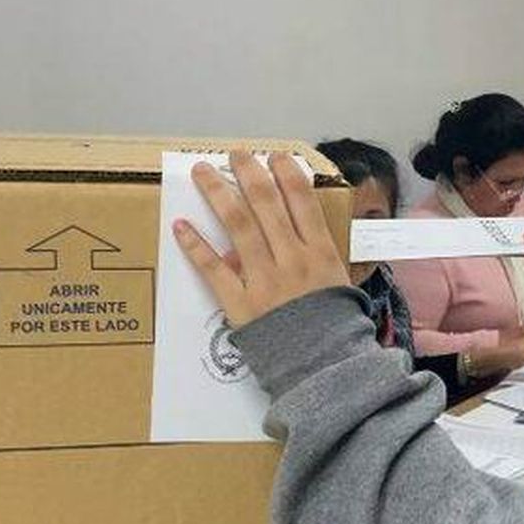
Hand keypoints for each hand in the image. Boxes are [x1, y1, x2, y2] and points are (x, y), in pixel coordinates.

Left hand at [173, 150, 349, 326]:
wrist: (325, 369)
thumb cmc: (337, 329)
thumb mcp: (342, 285)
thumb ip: (321, 257)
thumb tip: (301, 234)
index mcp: (321, 253)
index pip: (302, 199)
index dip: (287, 172)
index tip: (275, 156)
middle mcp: (292, 258)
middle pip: (266, 203)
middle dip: (248, 172)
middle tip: (235, 154)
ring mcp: (264, 279)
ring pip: (237, 225)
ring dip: (217, 193)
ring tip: (203, 172)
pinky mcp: (240, 303)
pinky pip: (213, 269)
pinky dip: (195, 246)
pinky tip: (181, 225)